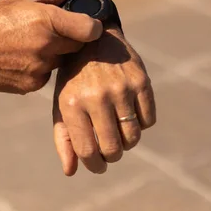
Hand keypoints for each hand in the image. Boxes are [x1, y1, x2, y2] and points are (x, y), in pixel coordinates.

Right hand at [0, 0, 102, 94]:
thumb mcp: (19, 0)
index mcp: (47, 20)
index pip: (91, 29)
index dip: (91, 27)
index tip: (86, 26)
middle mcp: (48, 46)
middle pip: (78, 47)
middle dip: (71, 40)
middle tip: (53, 34)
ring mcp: (41, 68)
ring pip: (61, 62)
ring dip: (53, 54)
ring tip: (29, 46)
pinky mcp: (33, 84)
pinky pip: (46, 75)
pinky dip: (40, 68)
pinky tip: (21, 60)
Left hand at [52, 28, 155, 175]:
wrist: (92, 39)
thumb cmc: (73, 79)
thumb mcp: (61, 104)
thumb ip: (64, 138)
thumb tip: (71, 171)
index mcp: (72, 103)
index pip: (87, 150)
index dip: (94, 164)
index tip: (97, 164)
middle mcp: (96, 96)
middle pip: (114, 148)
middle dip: (111, 155)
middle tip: (108, 147)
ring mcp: (120, 88)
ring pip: (133, 138)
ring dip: (127, 141)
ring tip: (117, 129)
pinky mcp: (141, 81)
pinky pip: (149, 120)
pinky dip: (141, 123)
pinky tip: (129, 111)